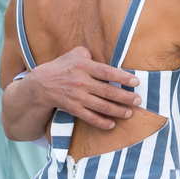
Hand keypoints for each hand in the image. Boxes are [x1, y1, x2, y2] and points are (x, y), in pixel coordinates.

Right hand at [26, 46, 140, 129]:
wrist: (41, 84)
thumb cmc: (62, 66)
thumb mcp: (74, 54)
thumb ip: (89, 54)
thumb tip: (104, 57)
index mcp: (84, 66)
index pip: (107, 72)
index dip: (123, 77)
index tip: (136, 82)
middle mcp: (81, 82)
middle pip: (108, 91)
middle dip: (126, 97)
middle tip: (138, 101)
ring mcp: (77, 97)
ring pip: (102, 106)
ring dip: (118, 111)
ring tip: (129, 113)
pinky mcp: (73, 109)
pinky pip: (90, 118)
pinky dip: (102, 123)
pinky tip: (112, 124)